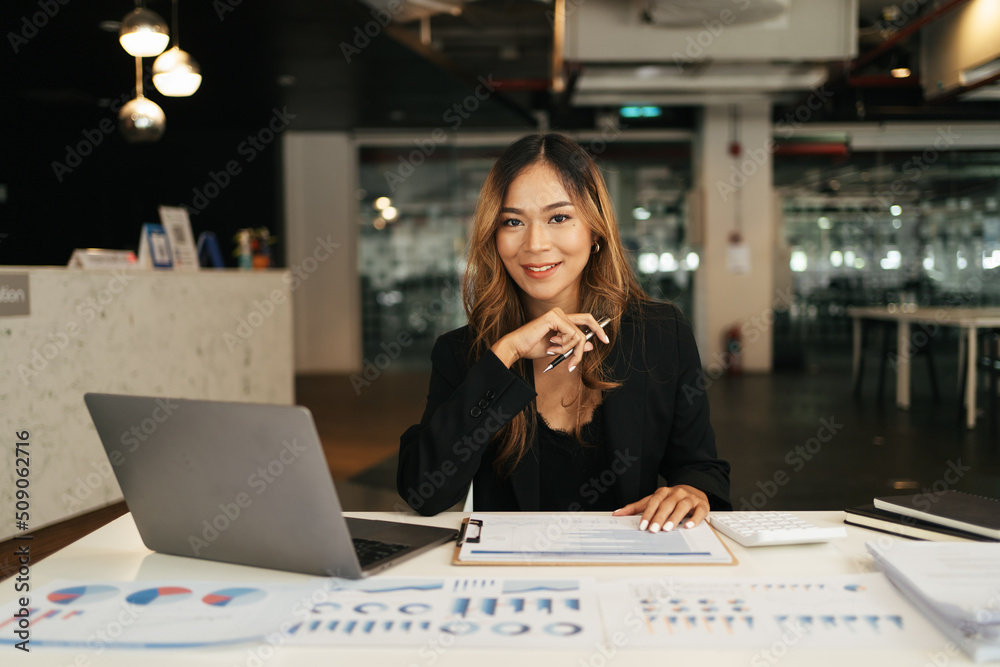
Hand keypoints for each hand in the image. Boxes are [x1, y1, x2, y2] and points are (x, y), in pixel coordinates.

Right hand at [490, 308, 609, 369]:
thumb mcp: (558, 349)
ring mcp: (557, 314)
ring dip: (569, 350)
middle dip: (593, 336)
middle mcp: (560, 313)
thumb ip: (573, 346)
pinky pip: (571, 335)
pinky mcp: (554, 317)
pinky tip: (550, 346)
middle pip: (586, 323)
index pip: (585, 319)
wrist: (516, 348)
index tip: (605, 340)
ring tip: (554, 352)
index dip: (597, 328)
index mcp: (560, 319)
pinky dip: (564, 346)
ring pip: (579, 335)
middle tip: (597, 347)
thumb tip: (589, 345)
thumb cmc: (532, 347)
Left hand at [612, 485, 709, 531]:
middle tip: (653, 530)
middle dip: (659, 517)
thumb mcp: (654, 501)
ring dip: (674, 518)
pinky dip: (694, 519)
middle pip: (667, 505)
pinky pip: (699, 511)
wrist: (694, 490)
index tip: (642, 526)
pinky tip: (689, 526)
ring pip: (682, 507)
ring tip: (668, 528)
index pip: (653, 502)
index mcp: (663, 492)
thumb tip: (617, 513)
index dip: (648, 514)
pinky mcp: (702, 505)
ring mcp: (690, 498)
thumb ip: (636, 507)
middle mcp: (676, 493)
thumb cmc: (671, 499)